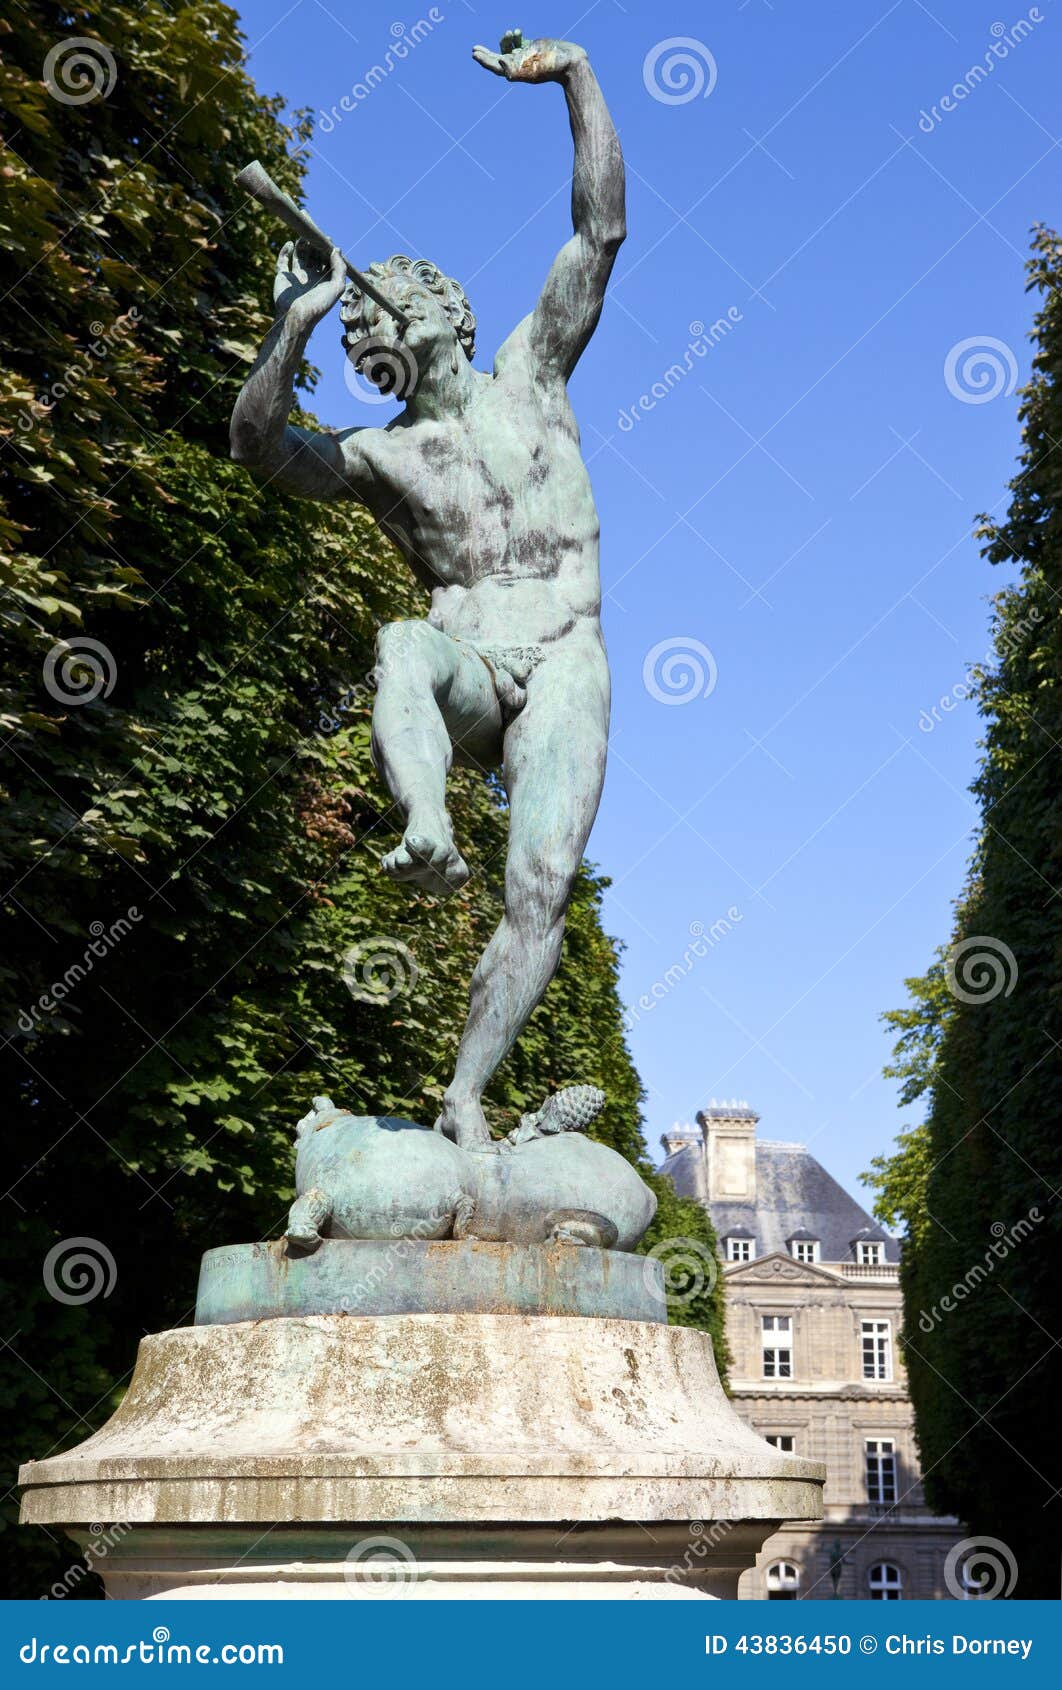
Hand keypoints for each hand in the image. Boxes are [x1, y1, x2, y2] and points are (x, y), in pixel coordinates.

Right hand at [272, 239, 345, 328]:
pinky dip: (285, 250)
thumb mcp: (336, 286)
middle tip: (315, 234)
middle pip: (313, 255)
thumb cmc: (319, 304)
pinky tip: (291, 243)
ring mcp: (296, 276)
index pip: (326, 260)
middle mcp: (310, 277)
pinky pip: (282, 260)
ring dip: (301, 244)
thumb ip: (340, 268)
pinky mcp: (283, 276)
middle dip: (314, 244)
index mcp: (323, 280)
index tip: (327, 239)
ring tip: (304, 236)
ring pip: (299, 255)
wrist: (297, 316)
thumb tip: (337, 249)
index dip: (327, 249)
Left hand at [472, 32, 586, 84]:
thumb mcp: (530, 70)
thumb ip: (513, 68)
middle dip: (486, 53)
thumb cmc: (550, 68)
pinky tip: (516, 31)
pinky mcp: (531, 48)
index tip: (474, 54)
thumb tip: (498, 60)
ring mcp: (525, 56)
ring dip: (505, 39)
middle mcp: (519, 65)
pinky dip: (515, 36)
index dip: (484, 60)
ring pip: (507, 48)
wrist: (568, 63)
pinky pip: (517, 42)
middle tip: (474, 48)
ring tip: (510, 32)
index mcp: (516, 72)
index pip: (495, 67)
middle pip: (498, 59)